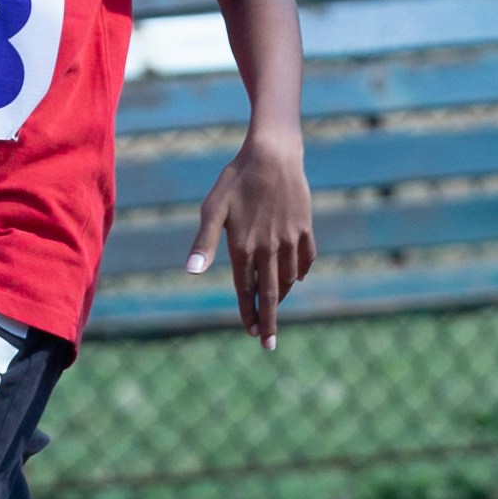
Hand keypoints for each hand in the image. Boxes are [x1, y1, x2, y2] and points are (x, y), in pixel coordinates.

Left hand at [189, 132, 314, 348]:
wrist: (273, 154)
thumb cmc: (236, 179)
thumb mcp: (213, 209)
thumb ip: (204, 242)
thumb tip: (191, 272)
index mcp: (244, 247)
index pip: (246, 290)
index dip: (248, 313)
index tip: (251, 333)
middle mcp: (270, 248)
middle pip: (271, 293)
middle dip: (270, 321)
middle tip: (268, 344)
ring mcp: (290, 239)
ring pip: (289, 277)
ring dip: (283, 295)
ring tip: (276, 307)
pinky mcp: (305, 227)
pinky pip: (306, 257)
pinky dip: (302, 271)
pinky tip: (298, 278)